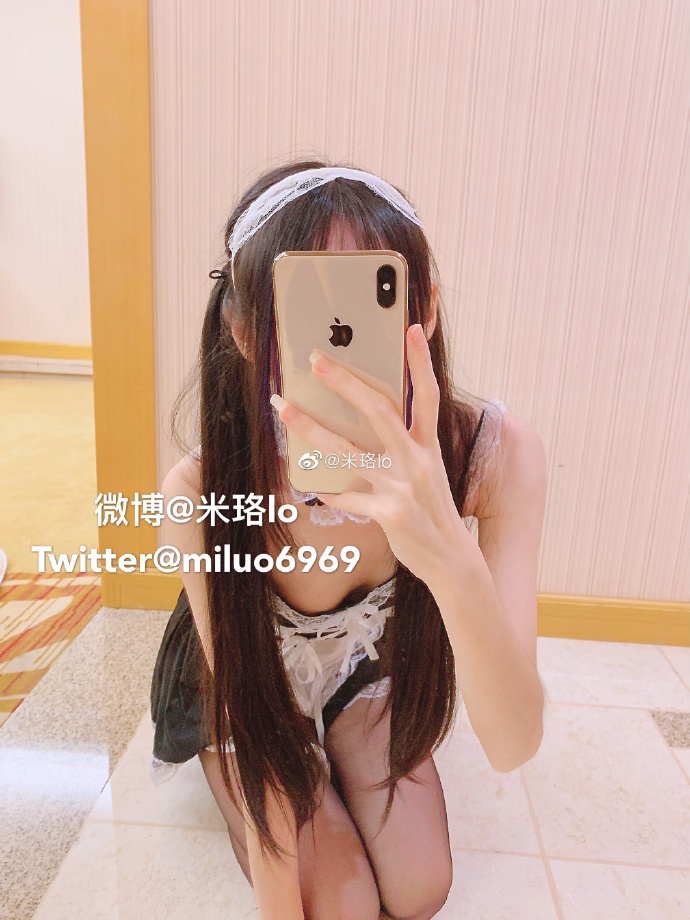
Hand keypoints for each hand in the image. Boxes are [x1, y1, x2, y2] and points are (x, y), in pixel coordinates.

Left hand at [269, 324, 461, 586]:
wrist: (451, 560)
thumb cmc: (432, 511)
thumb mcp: (427, 473)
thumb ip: (403, 448)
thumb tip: (361, 427)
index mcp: (428, 445)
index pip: (427, 395)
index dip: (420, 362)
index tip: (411, 329)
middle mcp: (418, 460)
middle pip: (379, 411)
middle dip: (345, 382)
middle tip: (316, 360)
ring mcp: (403, 487)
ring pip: (348, 450)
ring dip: (312, 429)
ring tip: (285, 411)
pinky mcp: (390, 514)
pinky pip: (347, 496)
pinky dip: (329, 491)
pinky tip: (314, 487)